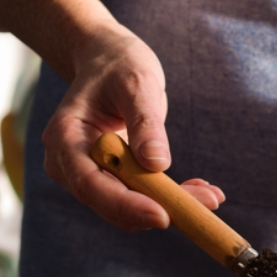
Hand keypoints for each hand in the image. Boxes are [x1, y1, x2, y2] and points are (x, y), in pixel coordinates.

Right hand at [40, 28, 224, 229]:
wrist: (107, 60)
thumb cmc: (118, 64)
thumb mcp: (136, 82)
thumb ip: (145, 122)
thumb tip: (157, 164)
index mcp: (64, 138)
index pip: (90, 184)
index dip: (125, 204)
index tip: (162, 215)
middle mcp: (70, 164)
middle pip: (111, 202)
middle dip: (158, 207)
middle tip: (206, 203)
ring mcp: (89, 173)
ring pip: (129, 205)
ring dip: (171, 205)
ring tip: (212, 196)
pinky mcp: (111, 177)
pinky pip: (140, 196)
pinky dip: (171, 197)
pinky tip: (202, 190)